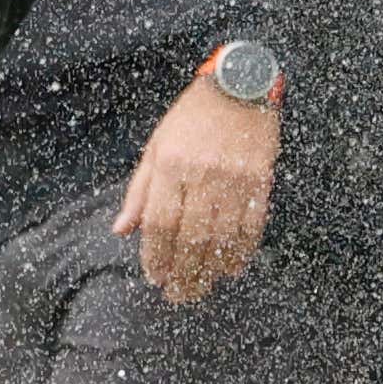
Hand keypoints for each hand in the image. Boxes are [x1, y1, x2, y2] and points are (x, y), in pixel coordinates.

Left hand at [111, 76, 279, 305]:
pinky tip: (231, 269)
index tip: (155, 277)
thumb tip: (122, 231)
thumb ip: (139, 192)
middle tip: (177, 296)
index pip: (160, 224)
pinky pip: (251, 228)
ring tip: (200, 289)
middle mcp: (202, 176)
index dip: (156, 257)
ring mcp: (234, 180)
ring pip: (222, 239)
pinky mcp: (261, 181)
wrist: (239, 87)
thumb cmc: (192, 118)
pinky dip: (241, 253)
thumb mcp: (156, 147)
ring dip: (210, 271)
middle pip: (191, 239)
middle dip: (182, 274)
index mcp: (171, 166)